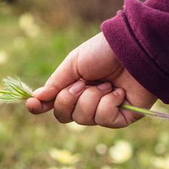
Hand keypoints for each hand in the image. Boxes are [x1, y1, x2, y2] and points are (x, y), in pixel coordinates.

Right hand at [25, 32, 156, 127]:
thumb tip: (38, 99)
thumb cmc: (104, 51)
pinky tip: (119, 92)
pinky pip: (104, 120)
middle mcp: (87, 100)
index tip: (33, 105)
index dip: (41, 107)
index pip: (53, 104)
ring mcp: (105, 110)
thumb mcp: (74, 63)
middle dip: (69, 99)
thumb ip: (56, 83)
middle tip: (83, 83)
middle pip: (64, 116)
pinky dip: (109, 104)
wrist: (135, 48)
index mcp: (74, 86)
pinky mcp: (123, 117)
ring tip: (107, 84)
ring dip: (92, 98)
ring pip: (84, 119)